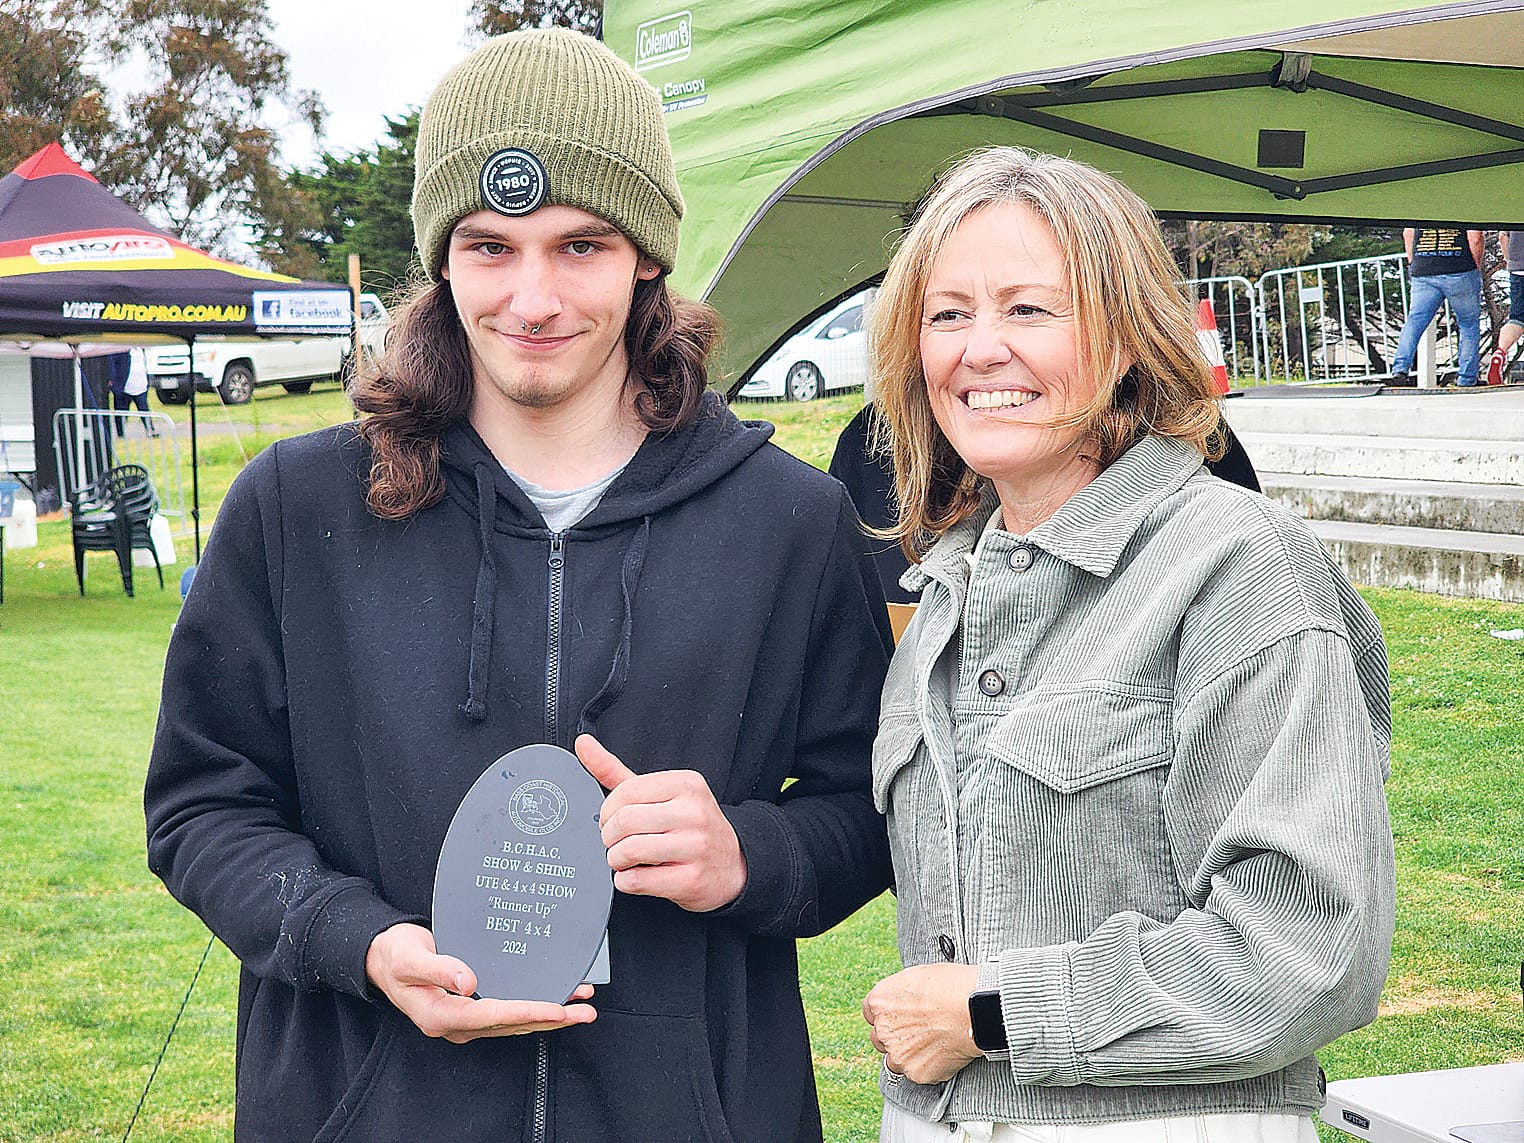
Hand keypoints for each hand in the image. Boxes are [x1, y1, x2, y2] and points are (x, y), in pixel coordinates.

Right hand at [365, 922, 595, 1043]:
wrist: (383, 957)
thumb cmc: (395, 955)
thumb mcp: (410, 958)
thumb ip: (439, 969)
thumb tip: (469, 983)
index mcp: (442, 1015)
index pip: (494, 1016)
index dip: (528, 1012)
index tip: (557, 1009)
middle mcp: (458, 1021)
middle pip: (512, 1024)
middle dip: (551, 1019)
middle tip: (583, 1012)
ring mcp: (467, 1016)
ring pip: (515, 1021)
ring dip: (549, 1014)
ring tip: (581, 1006)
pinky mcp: (473, 1006)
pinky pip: (509, 1011)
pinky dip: (535, 1005)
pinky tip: (556, 998)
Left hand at [575, 733, 746, 912]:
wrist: (733, 864)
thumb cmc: (689, 826)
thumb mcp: (657, 794)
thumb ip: (615, 770)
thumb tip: (583, 744)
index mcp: (686, 784)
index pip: (626, 792)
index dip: (608, 811)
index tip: (611, 820)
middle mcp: (694, 812)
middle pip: (624, 822)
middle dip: (609, 838)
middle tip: (615, 842)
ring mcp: (695, 846)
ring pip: (629, 852)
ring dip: (616, 860)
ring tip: (625, 860)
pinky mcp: (691, 879)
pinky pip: (638, 880)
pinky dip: (626, 881)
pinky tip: (637, 875)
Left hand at [862, 963, 982, 1084]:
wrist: (974, 1009)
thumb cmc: (952, 986)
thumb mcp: (917, 977)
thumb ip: (902, 994)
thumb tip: (907, 1000)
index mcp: (879, 1002)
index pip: (870, 1013)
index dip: (887, 1016)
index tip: (899, 1017)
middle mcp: (883, 1029)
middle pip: (880, 1038)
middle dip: (895, 1037)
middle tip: (918, 1032)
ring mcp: (899, 1054)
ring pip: (896, 1061)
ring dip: (909, 1055)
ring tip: (932, 1045)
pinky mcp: (916, 1072)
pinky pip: (918, 1073)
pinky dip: (929, 1067)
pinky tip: (944, 1053)